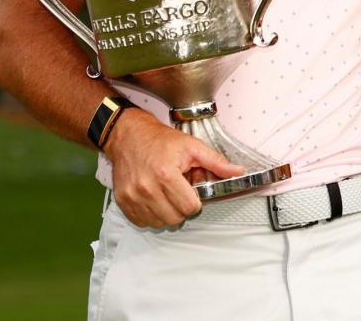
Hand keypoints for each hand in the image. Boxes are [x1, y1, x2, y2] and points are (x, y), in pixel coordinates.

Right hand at [104, 110, 249, 228]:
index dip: (195, 201)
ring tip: (166, 194)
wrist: (129, 136)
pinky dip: (151, 214)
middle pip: (175, 218)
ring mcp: (132, 196)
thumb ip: (216, 162)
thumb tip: (237, 171)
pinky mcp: (122, 201)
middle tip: (179, 192)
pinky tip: (154, 199)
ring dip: (166, 213)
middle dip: (182, 208)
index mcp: (166, 174)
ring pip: (158, 223)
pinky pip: (142, 222)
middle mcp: (147, 188)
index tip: (192, 192)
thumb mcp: (192, 146)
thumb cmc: (160, 141)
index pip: (189, 207)